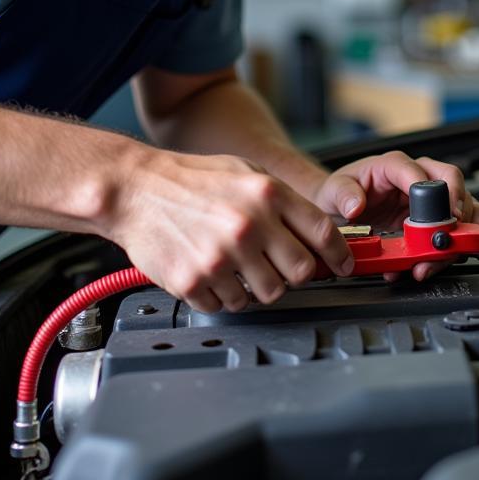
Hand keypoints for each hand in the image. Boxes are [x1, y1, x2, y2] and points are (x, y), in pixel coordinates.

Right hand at [106, 147, 354, 313]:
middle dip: (296, 273)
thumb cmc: (191, 180)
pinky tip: (213, 272)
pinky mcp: (194, 281)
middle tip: (280, 265)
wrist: (135, 189)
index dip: (340, 255)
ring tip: (239, 266)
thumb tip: (317, 232)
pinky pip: (228, 306)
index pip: (323, 233)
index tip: (343, 265)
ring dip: (259, 287)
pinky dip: (224, 295)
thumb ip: (283, 202)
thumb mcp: (247, 173)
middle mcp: (248, 226)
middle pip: (302, 272)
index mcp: (267, 195)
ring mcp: (221, 257)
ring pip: (268, 295)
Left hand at [309, 150, 478, 280]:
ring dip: (458, 234)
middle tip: (445, 236)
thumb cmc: (341, 192)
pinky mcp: (433, 218)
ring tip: (436, 259)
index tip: (437, 215)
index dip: (434, 192)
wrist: (339, 207)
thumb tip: (356, 205)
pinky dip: (456, 245)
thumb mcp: (334, 191)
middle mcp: (418, 175)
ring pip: (463, 206)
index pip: (421, 172)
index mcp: (395, 165)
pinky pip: (458, 227)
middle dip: (456, 210)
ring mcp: (429, 197)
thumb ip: (344, 194)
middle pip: (453, 181)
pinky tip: (437, 261)